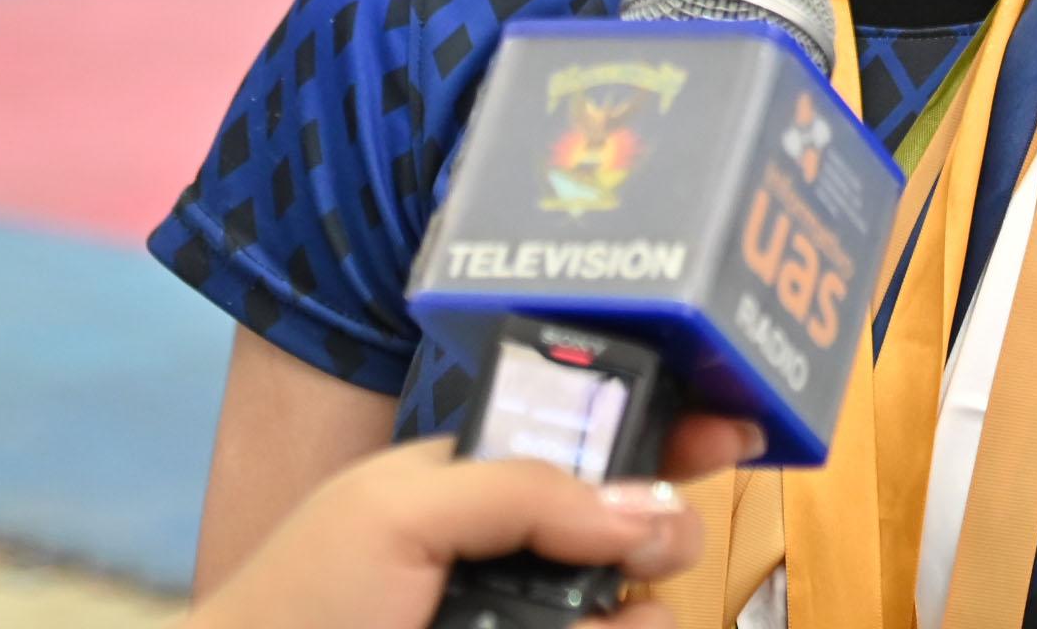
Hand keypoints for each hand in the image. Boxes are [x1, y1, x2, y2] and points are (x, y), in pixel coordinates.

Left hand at [185, 415, 761, 628]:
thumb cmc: (301, 599)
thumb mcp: (403, 509)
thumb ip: (523, 489)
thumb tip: (639, 508)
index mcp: (481, 485)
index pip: (590, 440)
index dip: (664, 428)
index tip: (735, 428)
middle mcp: (513, 558)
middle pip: (629, 528)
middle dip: (664, 525)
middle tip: (664, 543)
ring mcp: (521, 626)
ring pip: (630, 613)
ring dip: (647, 611)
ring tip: (634, 618)